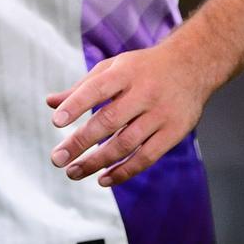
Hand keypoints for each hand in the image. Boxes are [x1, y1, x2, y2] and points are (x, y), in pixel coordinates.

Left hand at [46, 44, 216, 185]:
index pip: (97, 89)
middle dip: (80, 142)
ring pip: (126, 143)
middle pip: (109, 121)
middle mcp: (144, 92)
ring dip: (97, 162)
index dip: (76, 105)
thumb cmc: (144, 68)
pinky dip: (124, 171)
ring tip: (74, 172)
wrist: (193, 65)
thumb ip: (83, 87)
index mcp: (126, 72)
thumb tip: (51, 103)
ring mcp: (161, 114)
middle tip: (58, 159)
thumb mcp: (114, 67)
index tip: (56, 123)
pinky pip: (146, 157)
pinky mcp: (174, 132)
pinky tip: (103, 179)